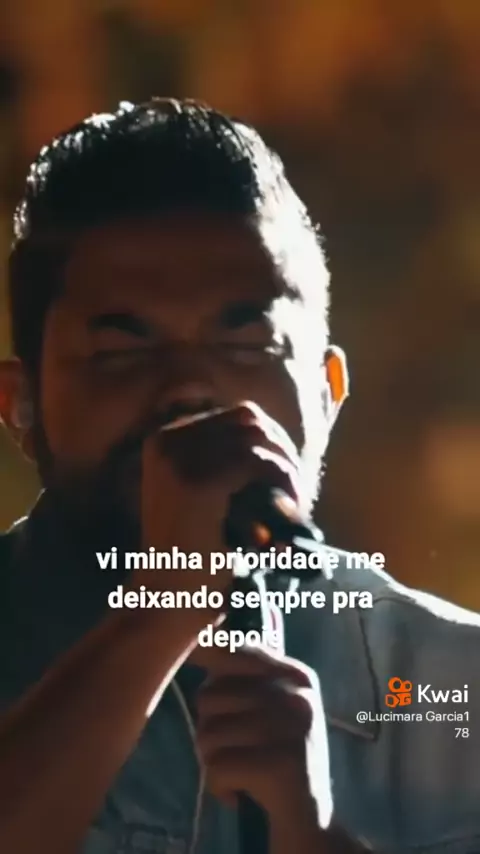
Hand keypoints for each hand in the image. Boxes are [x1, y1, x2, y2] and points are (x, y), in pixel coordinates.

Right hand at [137, 402, 300, 635]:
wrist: (167, 602)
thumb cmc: (194, 554)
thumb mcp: (202, 495)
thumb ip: (228, 461)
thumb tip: (277, 436)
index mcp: (164, 440)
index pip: (238, 416)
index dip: (272, 441)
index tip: (286, 478)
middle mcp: (165, 441)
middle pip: (249, 419)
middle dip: (281, 451)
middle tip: (294, 494)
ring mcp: (177, 460)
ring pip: (257, 439)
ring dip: (285, 470)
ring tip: (292, 506)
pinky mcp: (197, 483)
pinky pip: (257, 463)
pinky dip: (281, 483)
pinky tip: (286, 512)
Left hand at [195, 645, 332, 829]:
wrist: (311, 821)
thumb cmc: (279, 760)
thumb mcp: (270, 711)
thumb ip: (242, 680)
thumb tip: (196, 643)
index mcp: (297, 676)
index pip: (236, 652)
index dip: (208, 666)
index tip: (201, 679)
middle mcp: (298, 696)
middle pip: (211, 695)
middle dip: (209, 729)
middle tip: (231, 751)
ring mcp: (292, 729)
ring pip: (208, 732)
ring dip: (211, 760)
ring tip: (236, 772)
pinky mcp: (281, 765)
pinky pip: (216, 766)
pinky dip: (217, 786)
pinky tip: (236, 795)